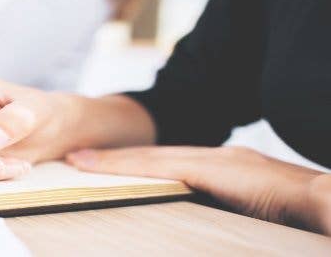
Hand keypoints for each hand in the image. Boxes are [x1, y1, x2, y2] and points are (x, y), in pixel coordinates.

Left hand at [66, 146, 330, 233]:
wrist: (325, 202)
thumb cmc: (294, 216)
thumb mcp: (248, 213)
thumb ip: (219, 213)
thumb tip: (196, 227)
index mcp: (224, 168)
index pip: (169, 165)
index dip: (136, 165)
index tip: (106, 168)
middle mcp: (215, 157)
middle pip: (153, 157)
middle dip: (115, 158)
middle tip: (77, 159)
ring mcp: (213, 159)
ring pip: (150, 158)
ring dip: (112, 160)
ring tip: (77, 162)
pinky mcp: (211, 167)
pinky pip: (158, 166)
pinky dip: (127, 166)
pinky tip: (101, 167)